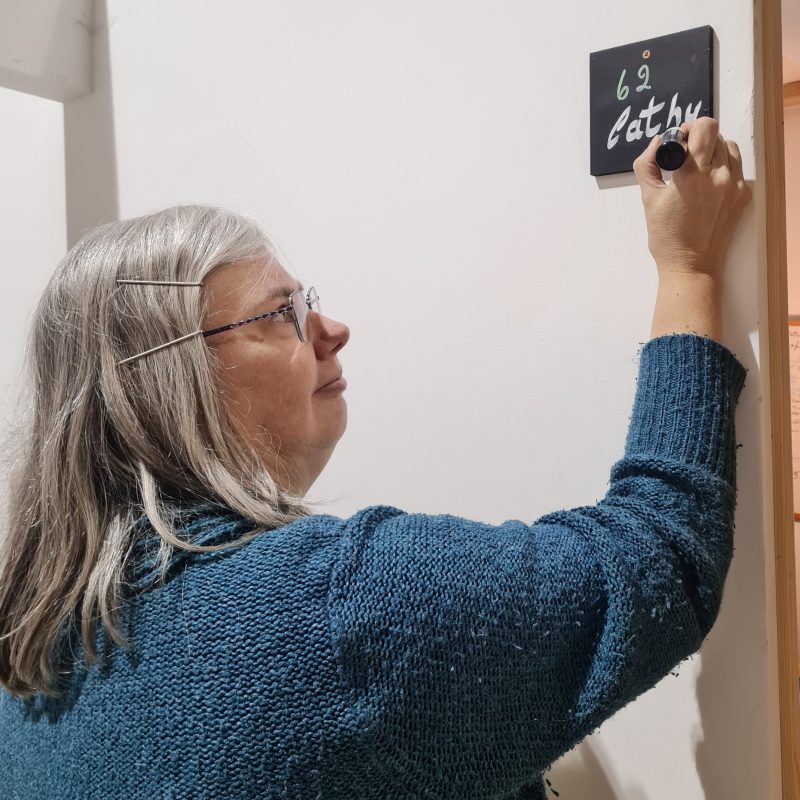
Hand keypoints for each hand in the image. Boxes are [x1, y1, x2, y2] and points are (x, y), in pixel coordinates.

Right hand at [632, 117, 751, 277]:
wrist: (691, 264)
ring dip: (713, 150)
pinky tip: (710, 183)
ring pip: (729, 148)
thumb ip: (647, 165)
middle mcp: (718, 175)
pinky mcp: (743, 195)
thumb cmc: (667, 236)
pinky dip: (724, 167)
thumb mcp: (648, 199)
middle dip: (698, 139)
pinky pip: (737, 167)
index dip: (688, 128)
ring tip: (699, 168)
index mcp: (692, 174)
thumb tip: (657, 143)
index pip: (703, 127)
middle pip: (715, 134)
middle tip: (686, 155)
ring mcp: (735, 185)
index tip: (679, 141)